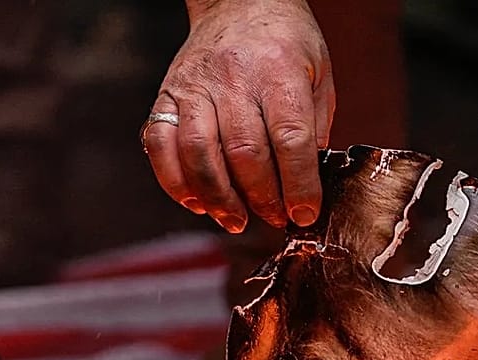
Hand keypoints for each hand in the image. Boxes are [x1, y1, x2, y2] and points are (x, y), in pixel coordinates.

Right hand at [142, 0, 333, 232]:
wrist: (238, 0)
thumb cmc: (283, 41)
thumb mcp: (317, 74)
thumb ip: (314, 126)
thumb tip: (306, 183)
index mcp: (278, 70)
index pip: (290, 138)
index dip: (298, 184)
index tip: (304, 213)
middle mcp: (233, 77)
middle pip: (244, 152)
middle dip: (262, 197)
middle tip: (274, 217)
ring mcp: (194, 86)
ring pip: (199, 153)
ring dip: (219, 197)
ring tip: (236, 220)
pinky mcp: (167, 95)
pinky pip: (160, 145)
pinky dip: (175, 182)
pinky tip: (197, 201)